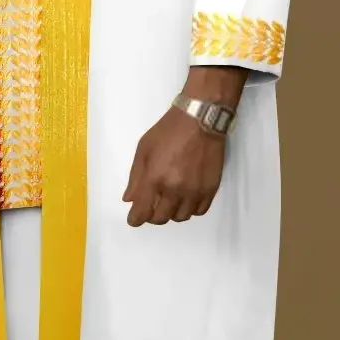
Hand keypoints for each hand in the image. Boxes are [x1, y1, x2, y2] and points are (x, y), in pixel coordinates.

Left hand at [123, 106, 225, 226]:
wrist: (200, 120)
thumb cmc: (168, 132)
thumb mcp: (143, 149)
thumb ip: (135, 177)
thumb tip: (129, 200)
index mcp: (154, 179)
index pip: (142, 212)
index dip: (135, 219)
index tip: (134, 218)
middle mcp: (174, 190)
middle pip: (161, 218)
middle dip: (152, 215)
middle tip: (152, 205)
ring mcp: (194, 191)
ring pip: (181, 217)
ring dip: (172, 212)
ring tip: (170, 200)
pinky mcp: (211, 189)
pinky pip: (199, 211)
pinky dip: (190, 208)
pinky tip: (186, 198)